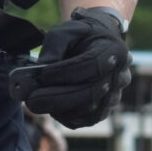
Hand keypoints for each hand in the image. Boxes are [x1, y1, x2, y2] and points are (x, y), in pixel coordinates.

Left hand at [11, 8, 131, 127]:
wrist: (101, 43)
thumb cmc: (82, 36)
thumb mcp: (67, 30)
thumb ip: (54, 46)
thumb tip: (40, 70)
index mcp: (113, 51)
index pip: (91, 65)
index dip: (66, 72)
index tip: (43, 74)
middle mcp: (119, 75)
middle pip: (90, 93)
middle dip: (57, 98)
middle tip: (32, 100)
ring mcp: (115, 95)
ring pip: (90, 110)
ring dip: (61, 109)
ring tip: (38, 103)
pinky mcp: (106, 109)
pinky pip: (88, 120)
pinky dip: (67, 117)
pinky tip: (51, 108)